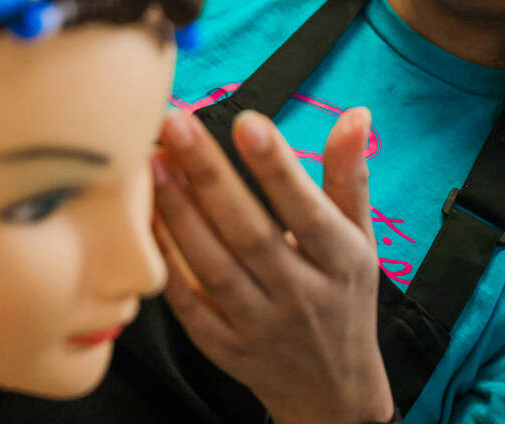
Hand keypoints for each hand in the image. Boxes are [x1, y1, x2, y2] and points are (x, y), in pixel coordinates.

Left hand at [153, 107, 395, 423]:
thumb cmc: (343, 295)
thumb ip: (349, 177)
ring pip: (213, 266)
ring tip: (152, 159)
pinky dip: (166, 261)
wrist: (332, 391)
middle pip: (250, 233)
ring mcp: (259, 326)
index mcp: (340, 263)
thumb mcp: (359, 238)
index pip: (308, 211)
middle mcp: (301, 296)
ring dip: (179, 211)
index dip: (278, 168)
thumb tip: (356, 114)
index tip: (247, 120)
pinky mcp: (223, 347)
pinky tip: (144, 217)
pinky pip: (187, 302)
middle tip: (175, 123)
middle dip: (210, 175)